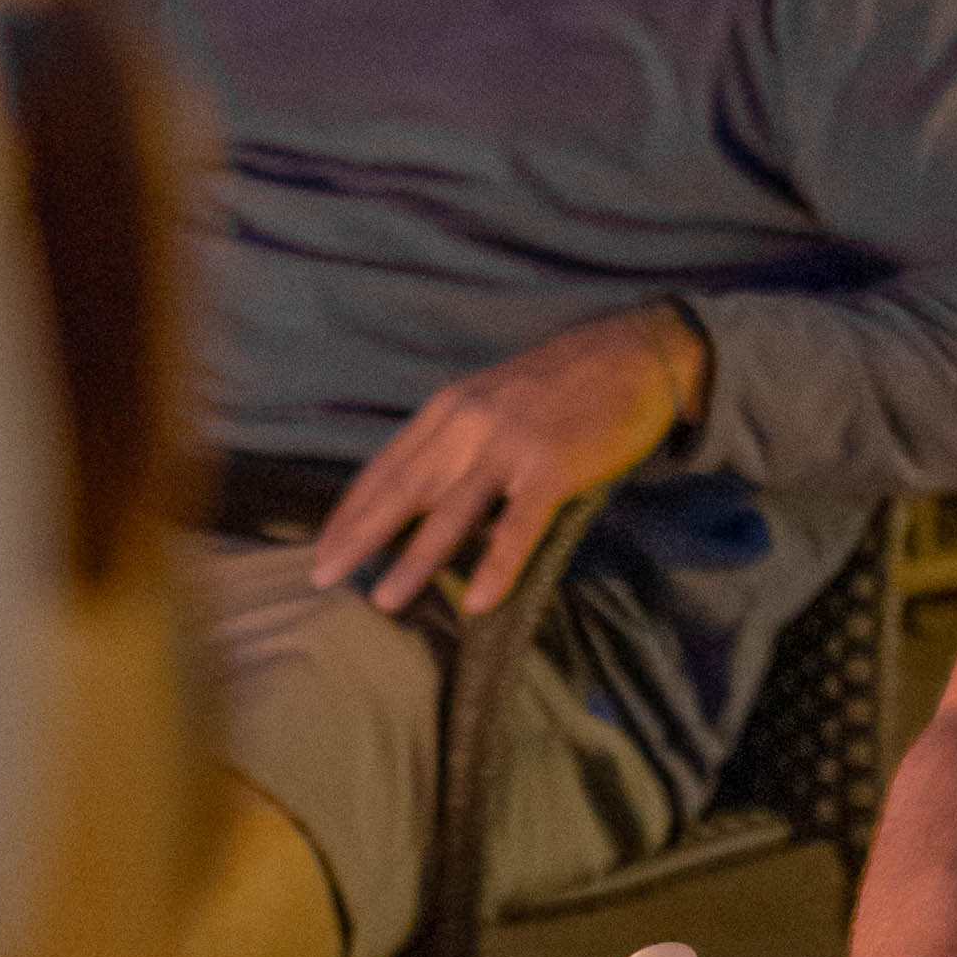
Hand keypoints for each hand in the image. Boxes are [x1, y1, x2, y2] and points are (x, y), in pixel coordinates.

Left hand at [314, 306, 712, 616]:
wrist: (634, 355)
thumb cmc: (563, 384)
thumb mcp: (494, 399)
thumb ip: (459, 441)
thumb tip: (427, 497)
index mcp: (449, 408)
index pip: (386, 465)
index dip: (353, 508)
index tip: (324, 545)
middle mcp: (468, 425)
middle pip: (402, 490)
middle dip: (359, 536)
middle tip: (322, 575)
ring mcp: (509, 447)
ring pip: (450, 514)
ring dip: (414, 561)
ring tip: (385, 601)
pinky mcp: (552, 469)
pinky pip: (517, 528)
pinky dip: (496, 565)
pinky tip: (478, 600)